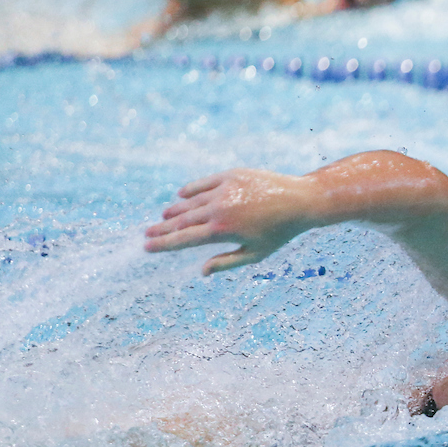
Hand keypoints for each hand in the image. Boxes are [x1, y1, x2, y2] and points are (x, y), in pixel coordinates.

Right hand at [144, 168, 307, 274]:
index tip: (147, 246)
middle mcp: (219, 208)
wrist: (300, 201)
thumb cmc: (279, 233)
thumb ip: (226, 263)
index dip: (164, 243)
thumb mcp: (255, 254)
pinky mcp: (232, 175)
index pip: (184, 239)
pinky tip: (180, 196)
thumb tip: (201, 271)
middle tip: (147, 233)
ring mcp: (224, 189)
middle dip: (163, 228)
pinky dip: (191, 190)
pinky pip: (204, 183)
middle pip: (182, 220)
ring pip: (191, 202)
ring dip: (175, 210)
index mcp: (222, 231)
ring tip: (163, 217)